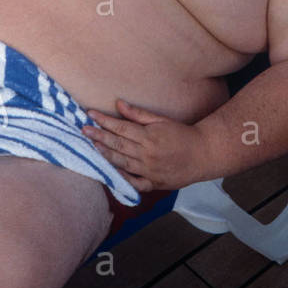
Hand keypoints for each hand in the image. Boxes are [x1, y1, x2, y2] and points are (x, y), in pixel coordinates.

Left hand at [83, 100, 209, 191]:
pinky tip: (109, 172)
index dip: (104, 121)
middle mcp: (148, 154)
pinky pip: (135, 183)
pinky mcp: (155, 183)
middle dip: (99, 136)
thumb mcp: (161, 120)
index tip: (90, 114)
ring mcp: (150, 171)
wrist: (204, 154)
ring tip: (92, 146)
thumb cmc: (182, 134)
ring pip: (122, 163)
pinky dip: (122, 179)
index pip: (121, 127)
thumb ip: (138, 114)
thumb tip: (118, 103)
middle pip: (118, 144)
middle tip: (83, 129)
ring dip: (105, 154)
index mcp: (149, 137)